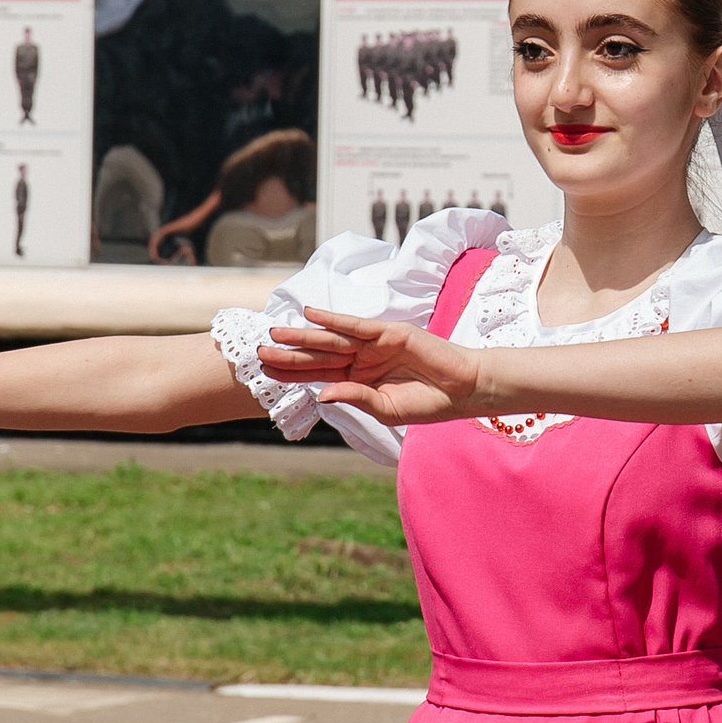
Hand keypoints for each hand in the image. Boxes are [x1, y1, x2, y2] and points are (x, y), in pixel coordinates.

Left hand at [258, 307, 491, 426]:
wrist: (462, 390)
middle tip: (259, 350)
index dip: (292, 372)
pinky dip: (334, 319)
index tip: (264, 371)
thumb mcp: (386, 408)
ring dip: (304, 335)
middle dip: (289, 353)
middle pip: (318, 356)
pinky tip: (311, 314)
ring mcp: (373, 345)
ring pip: (331, 339)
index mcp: (357, 380)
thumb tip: (323, 395)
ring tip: (276, 332)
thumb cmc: (427, 403)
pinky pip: (356, 325)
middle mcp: (361, 360)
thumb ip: (355, 399)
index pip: (318, 375)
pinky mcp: (389, 332)